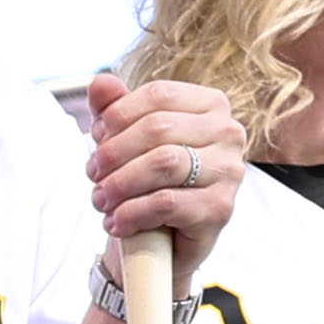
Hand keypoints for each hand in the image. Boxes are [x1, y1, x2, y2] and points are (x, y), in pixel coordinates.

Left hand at [85, 73, 245, 296]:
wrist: (161, 242)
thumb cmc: (145, 182)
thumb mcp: (124, 141)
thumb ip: (113, 109)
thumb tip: (101, 82)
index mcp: (210, 105)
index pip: (158, 95)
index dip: (117, 116)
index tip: (96, 138)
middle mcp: (229, 133)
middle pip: (158, 129)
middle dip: (113, 153)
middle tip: (93, 175)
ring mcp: (230, 171)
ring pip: (163, 164)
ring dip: (119, 184)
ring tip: (101, 200)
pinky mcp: (221, 209)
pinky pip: (167, 203)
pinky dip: (131, 213)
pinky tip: (117, 222)